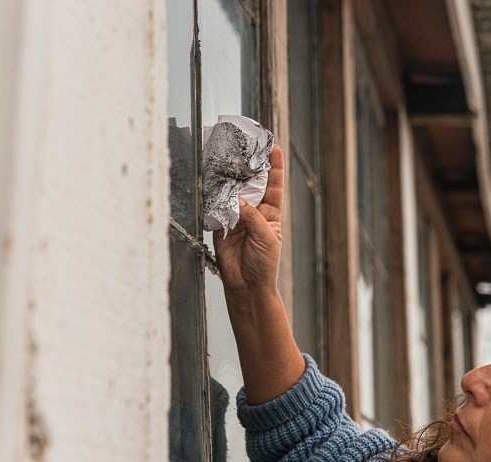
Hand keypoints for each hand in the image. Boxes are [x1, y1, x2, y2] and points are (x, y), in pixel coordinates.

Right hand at [213, 145, 283, 296]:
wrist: (247, 285)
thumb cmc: (263, 264)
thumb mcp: (265, 236)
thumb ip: (251, 216)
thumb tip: (237, 199)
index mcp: (271, 214)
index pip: (274, 186)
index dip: (274, 167)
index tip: (274, 148)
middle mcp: (255, 213)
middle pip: (252, 185)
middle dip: (250, 168)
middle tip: (246, 150)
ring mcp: (238, 218)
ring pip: (234, 194)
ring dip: (231, 182)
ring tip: (229, 164)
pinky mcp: (222, 226)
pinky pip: (218, 209)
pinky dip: (216, 200)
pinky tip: (216, 188)